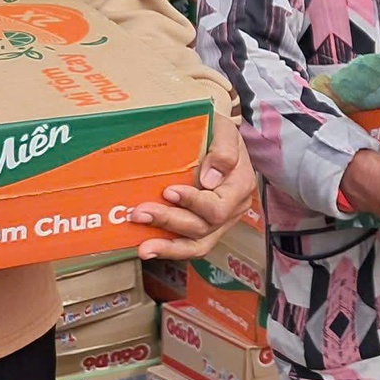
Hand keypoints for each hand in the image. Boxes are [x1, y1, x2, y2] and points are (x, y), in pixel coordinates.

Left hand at [133, 114, 259, 260]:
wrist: (217, 140)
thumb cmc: (219, 133)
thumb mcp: (225, 130)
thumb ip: (223, 150)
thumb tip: (209, 179)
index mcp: (239, 187)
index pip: (218, 206)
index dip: (193, 202)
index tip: (168, 191)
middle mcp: (232, 209)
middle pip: (203, 227)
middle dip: (169, 221)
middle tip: (139, 213)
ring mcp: (219, 223)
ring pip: (197, 245)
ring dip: (168, 246)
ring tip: (144, 247)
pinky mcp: (204, 228)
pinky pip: (189, 245)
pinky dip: (169, 249)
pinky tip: (148, 248)